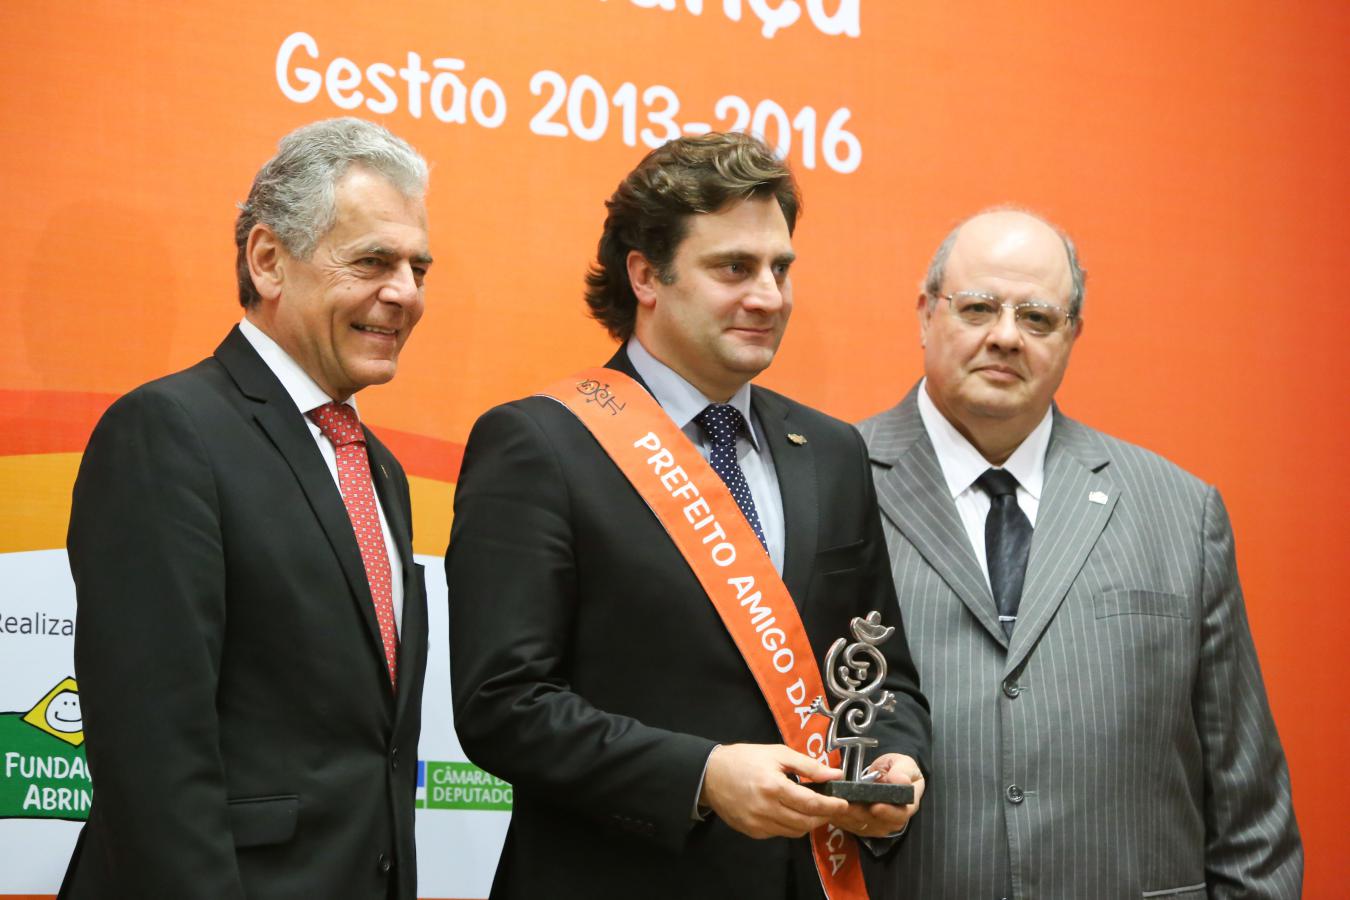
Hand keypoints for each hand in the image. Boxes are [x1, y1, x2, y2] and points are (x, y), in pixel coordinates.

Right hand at [699, 743, 848, 838]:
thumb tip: (835, 775)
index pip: (810, 803)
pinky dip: (791, 825)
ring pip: (795, 831)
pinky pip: (780, 833)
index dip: (830, 806)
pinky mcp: (752, 832)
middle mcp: (766, 809)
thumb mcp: (777, 753)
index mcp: (773, 786)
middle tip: (831, 806)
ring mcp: (758, 824)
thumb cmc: (745, 759)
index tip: (844, 803)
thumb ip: (808, 765)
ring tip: (813, 809)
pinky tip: (790, 812)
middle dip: (823, 816)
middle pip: (805, 822)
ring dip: (808, 822)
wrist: (710, 775)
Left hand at [829, 753, 924, 837]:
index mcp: (907, 805)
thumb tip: (901, 781)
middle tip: (848, 805)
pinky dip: (840, 818)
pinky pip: (851, 825)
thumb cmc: (898, 768)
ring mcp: (877, 824)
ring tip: (836, 805)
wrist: (888, 772)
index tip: (875, 806)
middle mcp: (892, 819)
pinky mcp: (862, 824)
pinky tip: (831, 810)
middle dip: (861, 814)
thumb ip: (902, 772)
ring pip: (862, 826)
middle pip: (878, 824)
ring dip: (848, 817)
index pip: (900, 815)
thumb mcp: (904, 764)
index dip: (888, 813)